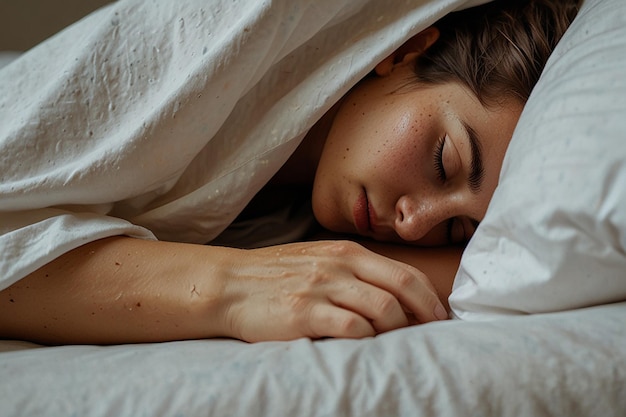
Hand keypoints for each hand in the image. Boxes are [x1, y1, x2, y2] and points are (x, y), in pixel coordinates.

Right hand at [219, 240, 447, 341]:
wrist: (228, 284)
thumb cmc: (275, 276)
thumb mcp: (319, 260)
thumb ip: (354, 272)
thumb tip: (393, 298)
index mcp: (346, 251)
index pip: (404, 271)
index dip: (429, 296)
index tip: (439, 315)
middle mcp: (340, 265)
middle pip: (402, 288)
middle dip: (426, 314)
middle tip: (434, 333)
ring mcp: (322, 288)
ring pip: (383, 310)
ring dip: (396, 331)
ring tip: (395, 344)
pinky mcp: (305, 313)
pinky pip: (353, 329)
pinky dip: (367, 340)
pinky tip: (362, 345)